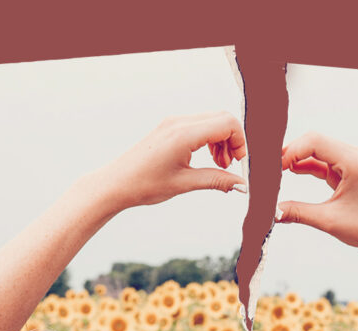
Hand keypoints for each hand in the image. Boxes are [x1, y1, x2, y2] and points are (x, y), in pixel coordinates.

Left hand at [96, 111, 246, 211]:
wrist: (116, 183)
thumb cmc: (145, 184)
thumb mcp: (185, 184)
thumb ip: (217, 180)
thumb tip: (242, 185)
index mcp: (184, 134)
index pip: (227, 124)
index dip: (240, 142)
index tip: (237, 164)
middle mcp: (180, 122)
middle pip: (222, 119)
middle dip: (233, 141)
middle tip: (229, 165)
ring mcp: (173, 123)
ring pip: (212, 121)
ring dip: (222, 141)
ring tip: (218, 165)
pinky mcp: (169, 127)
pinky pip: (199, 125)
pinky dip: (209, 139)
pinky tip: (206, 158)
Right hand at [277, 133, 357, 273]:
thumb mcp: (329, 220)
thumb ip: (297, 212)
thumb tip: (271, 211)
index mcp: (353, 161)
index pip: (315, 142)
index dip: (291, 150)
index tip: (273, 166)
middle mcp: (354, 156)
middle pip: (314, 142)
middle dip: (291, 152)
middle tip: (270, 168)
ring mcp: (352, 162)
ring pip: (317, 151)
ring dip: (297, 159)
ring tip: (276, 172)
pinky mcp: (349, 171)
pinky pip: (323, 163)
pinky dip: (307, 167)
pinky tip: (290, 173)